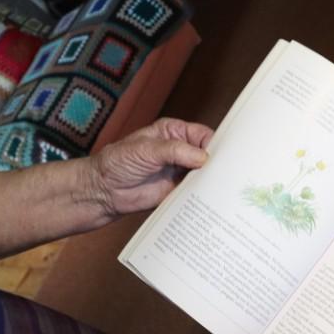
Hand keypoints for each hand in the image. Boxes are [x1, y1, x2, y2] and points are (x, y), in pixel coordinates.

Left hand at [89, 118, 213, 216]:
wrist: (104, 190)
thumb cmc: (118, 162)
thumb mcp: (145, 149)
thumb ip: (174, 151)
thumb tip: (203, 157)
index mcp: (174, 132)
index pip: (203, 135)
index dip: (215, 144)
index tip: (225, 156)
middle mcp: (181, 150)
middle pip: (208, 155)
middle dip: (218, 164)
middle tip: (229, 174)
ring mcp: (180, 171)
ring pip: (205, 175)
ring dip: (212, 181)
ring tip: (223, 189)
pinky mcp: (177, 191)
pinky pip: (196, 193)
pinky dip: (203, 197)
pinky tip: (211, 201)